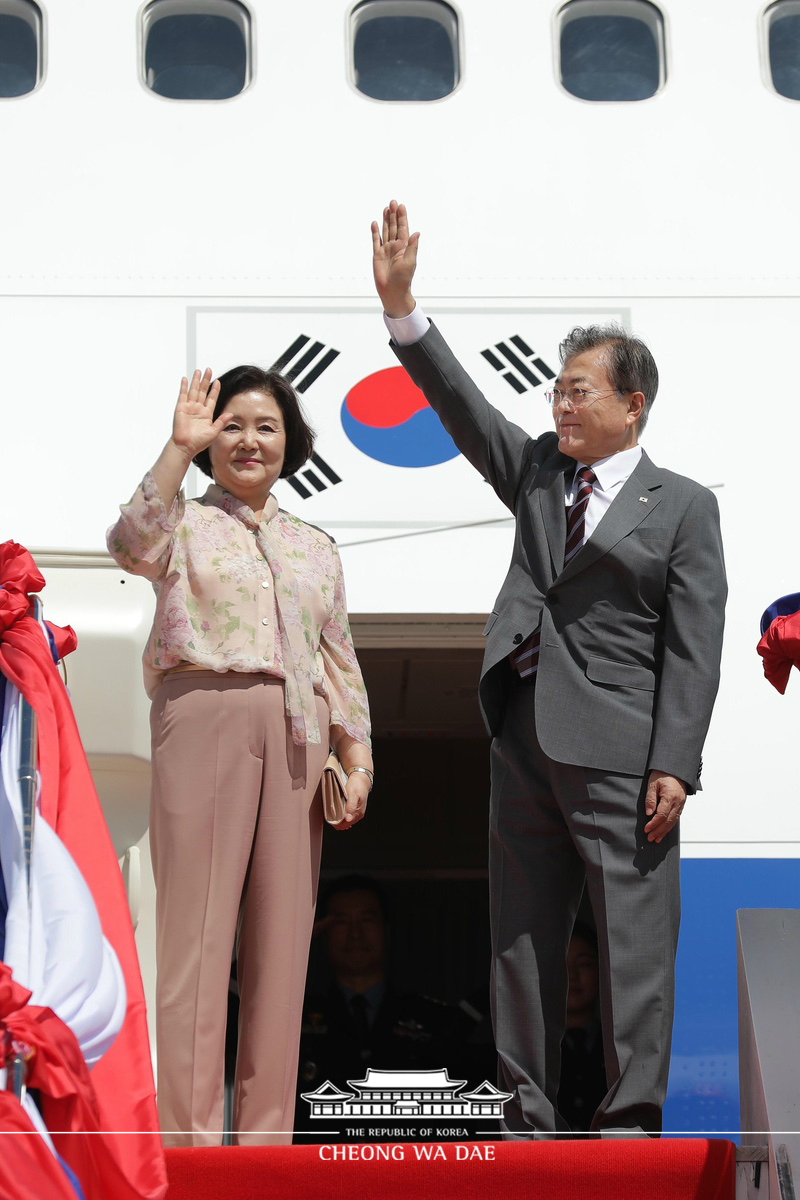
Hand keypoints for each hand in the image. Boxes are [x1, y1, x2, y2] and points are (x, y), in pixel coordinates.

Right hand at [170, 368, 229, 458]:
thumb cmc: (199, 442)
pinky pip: (183, 395)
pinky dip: (184, 387)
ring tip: (199, 371)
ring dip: (196, 380)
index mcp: (206, 414)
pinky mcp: (180, 408)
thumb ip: (221, 422)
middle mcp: (198, 409)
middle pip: (203, 391)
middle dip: (206, 380)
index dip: (215, 390)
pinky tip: (186, 379)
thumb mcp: (214, 432)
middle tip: (209, 370)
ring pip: (194, 391)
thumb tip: (231, 413)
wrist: (186, 447)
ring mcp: (189, 407)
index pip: (212, 398)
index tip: (218, 381)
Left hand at [332, 771, 369, 831]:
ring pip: (346, 822)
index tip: (329, 818)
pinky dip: (342, 817)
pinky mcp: (355, 810)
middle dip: (336, 822)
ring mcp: (357, 813)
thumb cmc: (357, 786)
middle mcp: (358, 815)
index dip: (336, 824)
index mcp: (358, 813)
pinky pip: (347, 817)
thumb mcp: (353, 794)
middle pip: (345, 825)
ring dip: (339, 820)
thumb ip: (350, 807)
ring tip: (333, 813)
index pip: (345, 825)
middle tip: (329, 815)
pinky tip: (338, 812)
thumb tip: (348, 819)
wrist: (362, 780)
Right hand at [371, 199, 418, 317]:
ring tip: (386, 208)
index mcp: (404, 247)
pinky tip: (375, 223)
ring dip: (385, 220)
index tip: (401, 206)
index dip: (402, 217)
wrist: (392, 291)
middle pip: (394, 227)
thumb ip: (412, 246)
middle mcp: (395, 246)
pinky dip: (375, 232)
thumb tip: (417, 232)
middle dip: (394, 215)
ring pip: (385, 231)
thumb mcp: (410, 262)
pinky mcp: (377, 255)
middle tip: (393, 202)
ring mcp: (386, 250)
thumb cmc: (403, 278)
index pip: (403, 228)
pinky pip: (376, 241)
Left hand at [644, 771, 686, 842]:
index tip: (646, 829)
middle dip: (658, 831)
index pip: (662, 814)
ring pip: (673, 822)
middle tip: (650, 838)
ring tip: (656, 839)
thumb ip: (650, 799)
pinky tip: (664, 832)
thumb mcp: (653, 784)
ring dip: (664, 832)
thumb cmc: (662, 774)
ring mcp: (681, 804)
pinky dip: (669, 826)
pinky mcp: (681, 805)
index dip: (654, 824)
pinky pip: (675, 818)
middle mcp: (677, 802)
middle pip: (668, 821)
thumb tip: (649, 813)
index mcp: (670, 796)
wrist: (675, 769)